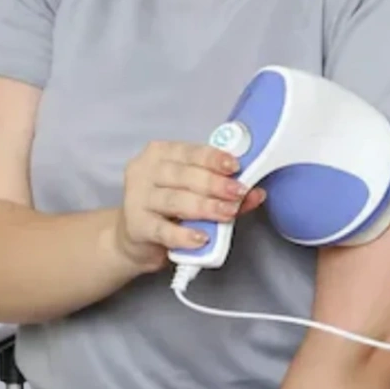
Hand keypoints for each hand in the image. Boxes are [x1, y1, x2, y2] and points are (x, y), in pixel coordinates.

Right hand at [114, 139, 265, 272]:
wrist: (134, 237)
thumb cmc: (168, 207)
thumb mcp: (193, 192)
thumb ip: (223, 191)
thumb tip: (256, 192)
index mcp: (160, 152)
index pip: (189, 151)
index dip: (213, 158)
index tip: (235, 166)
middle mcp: (145, 170)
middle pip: (183, 175)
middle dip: (214, 184)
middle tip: (238, 193)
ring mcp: (137, 198)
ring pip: (175, 200)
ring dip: (205, 207)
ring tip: (227, 213)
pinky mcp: (136, 226)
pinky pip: (163, 230)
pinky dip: (184, 234)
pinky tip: (201, 237)